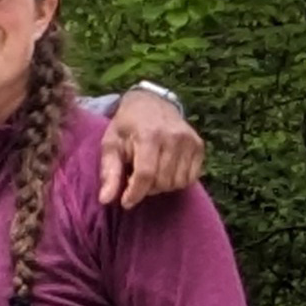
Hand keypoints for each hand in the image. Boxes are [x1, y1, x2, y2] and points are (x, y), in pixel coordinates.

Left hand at [97, 88, 203, 207]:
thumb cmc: (127, 125)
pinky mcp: (199, 146)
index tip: (125, 202)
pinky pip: (191, 178)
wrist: (152, 102)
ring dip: (161, 186)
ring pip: (178, 183)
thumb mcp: (111, 143)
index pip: (146, 174)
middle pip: (162, 181)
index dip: (136, 193)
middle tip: (135, 179)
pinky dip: (176, 181)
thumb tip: (105, 200)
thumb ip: (109, 172)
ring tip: (149, 174)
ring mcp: (189, 141)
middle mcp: (174, 137)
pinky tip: (164, 171)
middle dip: (146, 189)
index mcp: (149, 135)